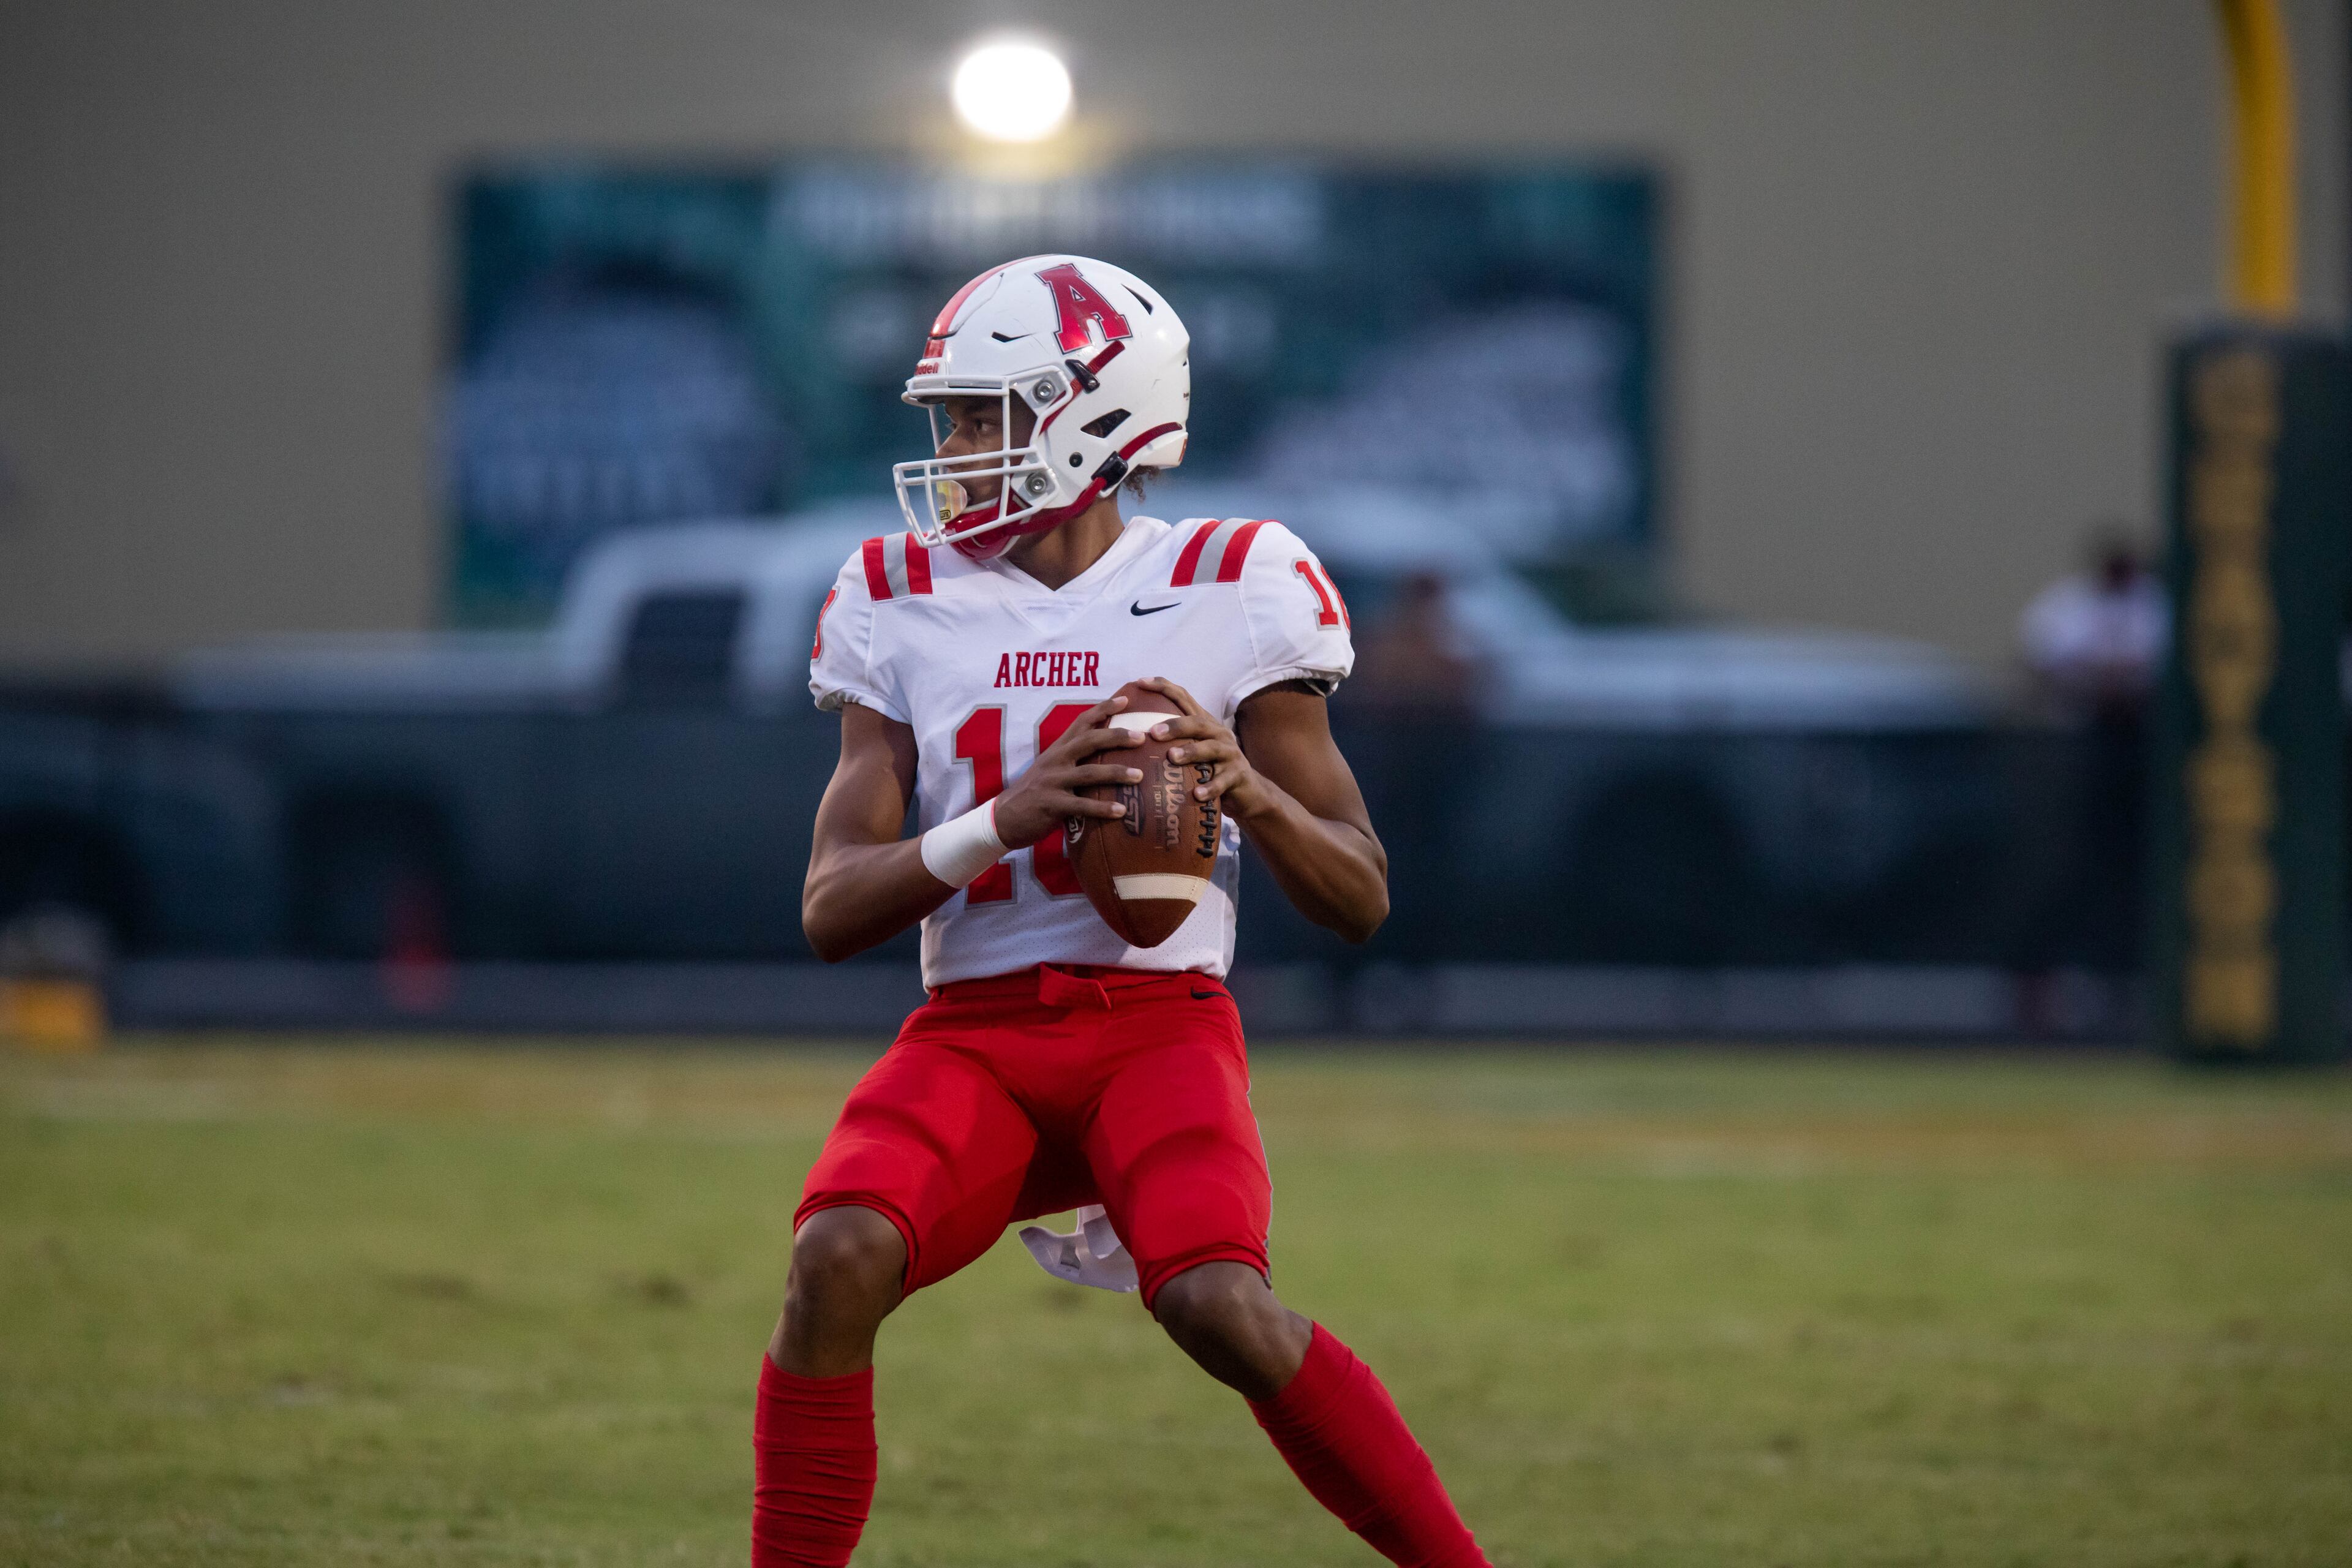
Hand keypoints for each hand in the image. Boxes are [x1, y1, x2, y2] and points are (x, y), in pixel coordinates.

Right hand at [991, 693, 1145, 849]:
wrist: (1004, 818)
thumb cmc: (1036, 794)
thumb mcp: (1052, 769)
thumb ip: (1075, 760)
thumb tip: (1109, 755)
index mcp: (1058, 749)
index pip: (1081, 722)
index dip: (1103, 708)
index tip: (1126, 699)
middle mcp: (1056, 761)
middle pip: (1089, 741)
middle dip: (1116, 737)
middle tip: (1142, 737)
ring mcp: (1053, 782)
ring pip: (1089, 773)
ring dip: (1116, 773)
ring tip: (1140, 776)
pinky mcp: (1052, 805)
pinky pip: (1081, 805)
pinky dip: (1102, 808)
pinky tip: (1121, 811)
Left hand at [1135, 676, 1278, 819]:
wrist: (1248, 792)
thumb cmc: (1210, 770)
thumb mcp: (1192, 752)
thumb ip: (1169, 743)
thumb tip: (1127, 739)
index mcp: (1204, 724)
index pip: (1183, 698)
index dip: (1162, 687)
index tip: (1138, 682)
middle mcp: (1218, 733)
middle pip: (1198, 723)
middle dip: (1176, 725)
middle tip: (1153, 732)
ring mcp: (1230, 754)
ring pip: (1211, 749)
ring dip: (1191, 752)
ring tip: (1173, 758)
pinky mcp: (1238, 775)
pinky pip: (1222, 781)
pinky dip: (1210, 788)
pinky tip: (1197, 794)